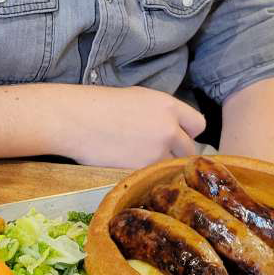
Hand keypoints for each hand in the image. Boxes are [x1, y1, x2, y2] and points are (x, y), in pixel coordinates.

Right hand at [53, 85, 205, 167]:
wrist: (74, 120)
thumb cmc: (99, 105)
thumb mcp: (138, 98)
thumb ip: (161, 113)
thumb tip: (173, 128)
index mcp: (168, 105)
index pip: (199, 125)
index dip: (188, 132)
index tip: (177, 137)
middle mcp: (169, 128)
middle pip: (189, 150)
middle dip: (175, 152)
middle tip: (154, 151)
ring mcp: (157, 151)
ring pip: (171, 165)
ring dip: (160, 165)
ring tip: (137, 158)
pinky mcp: (142, 170)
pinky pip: (152, 176)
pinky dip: (143, 174)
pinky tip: (126, 164)